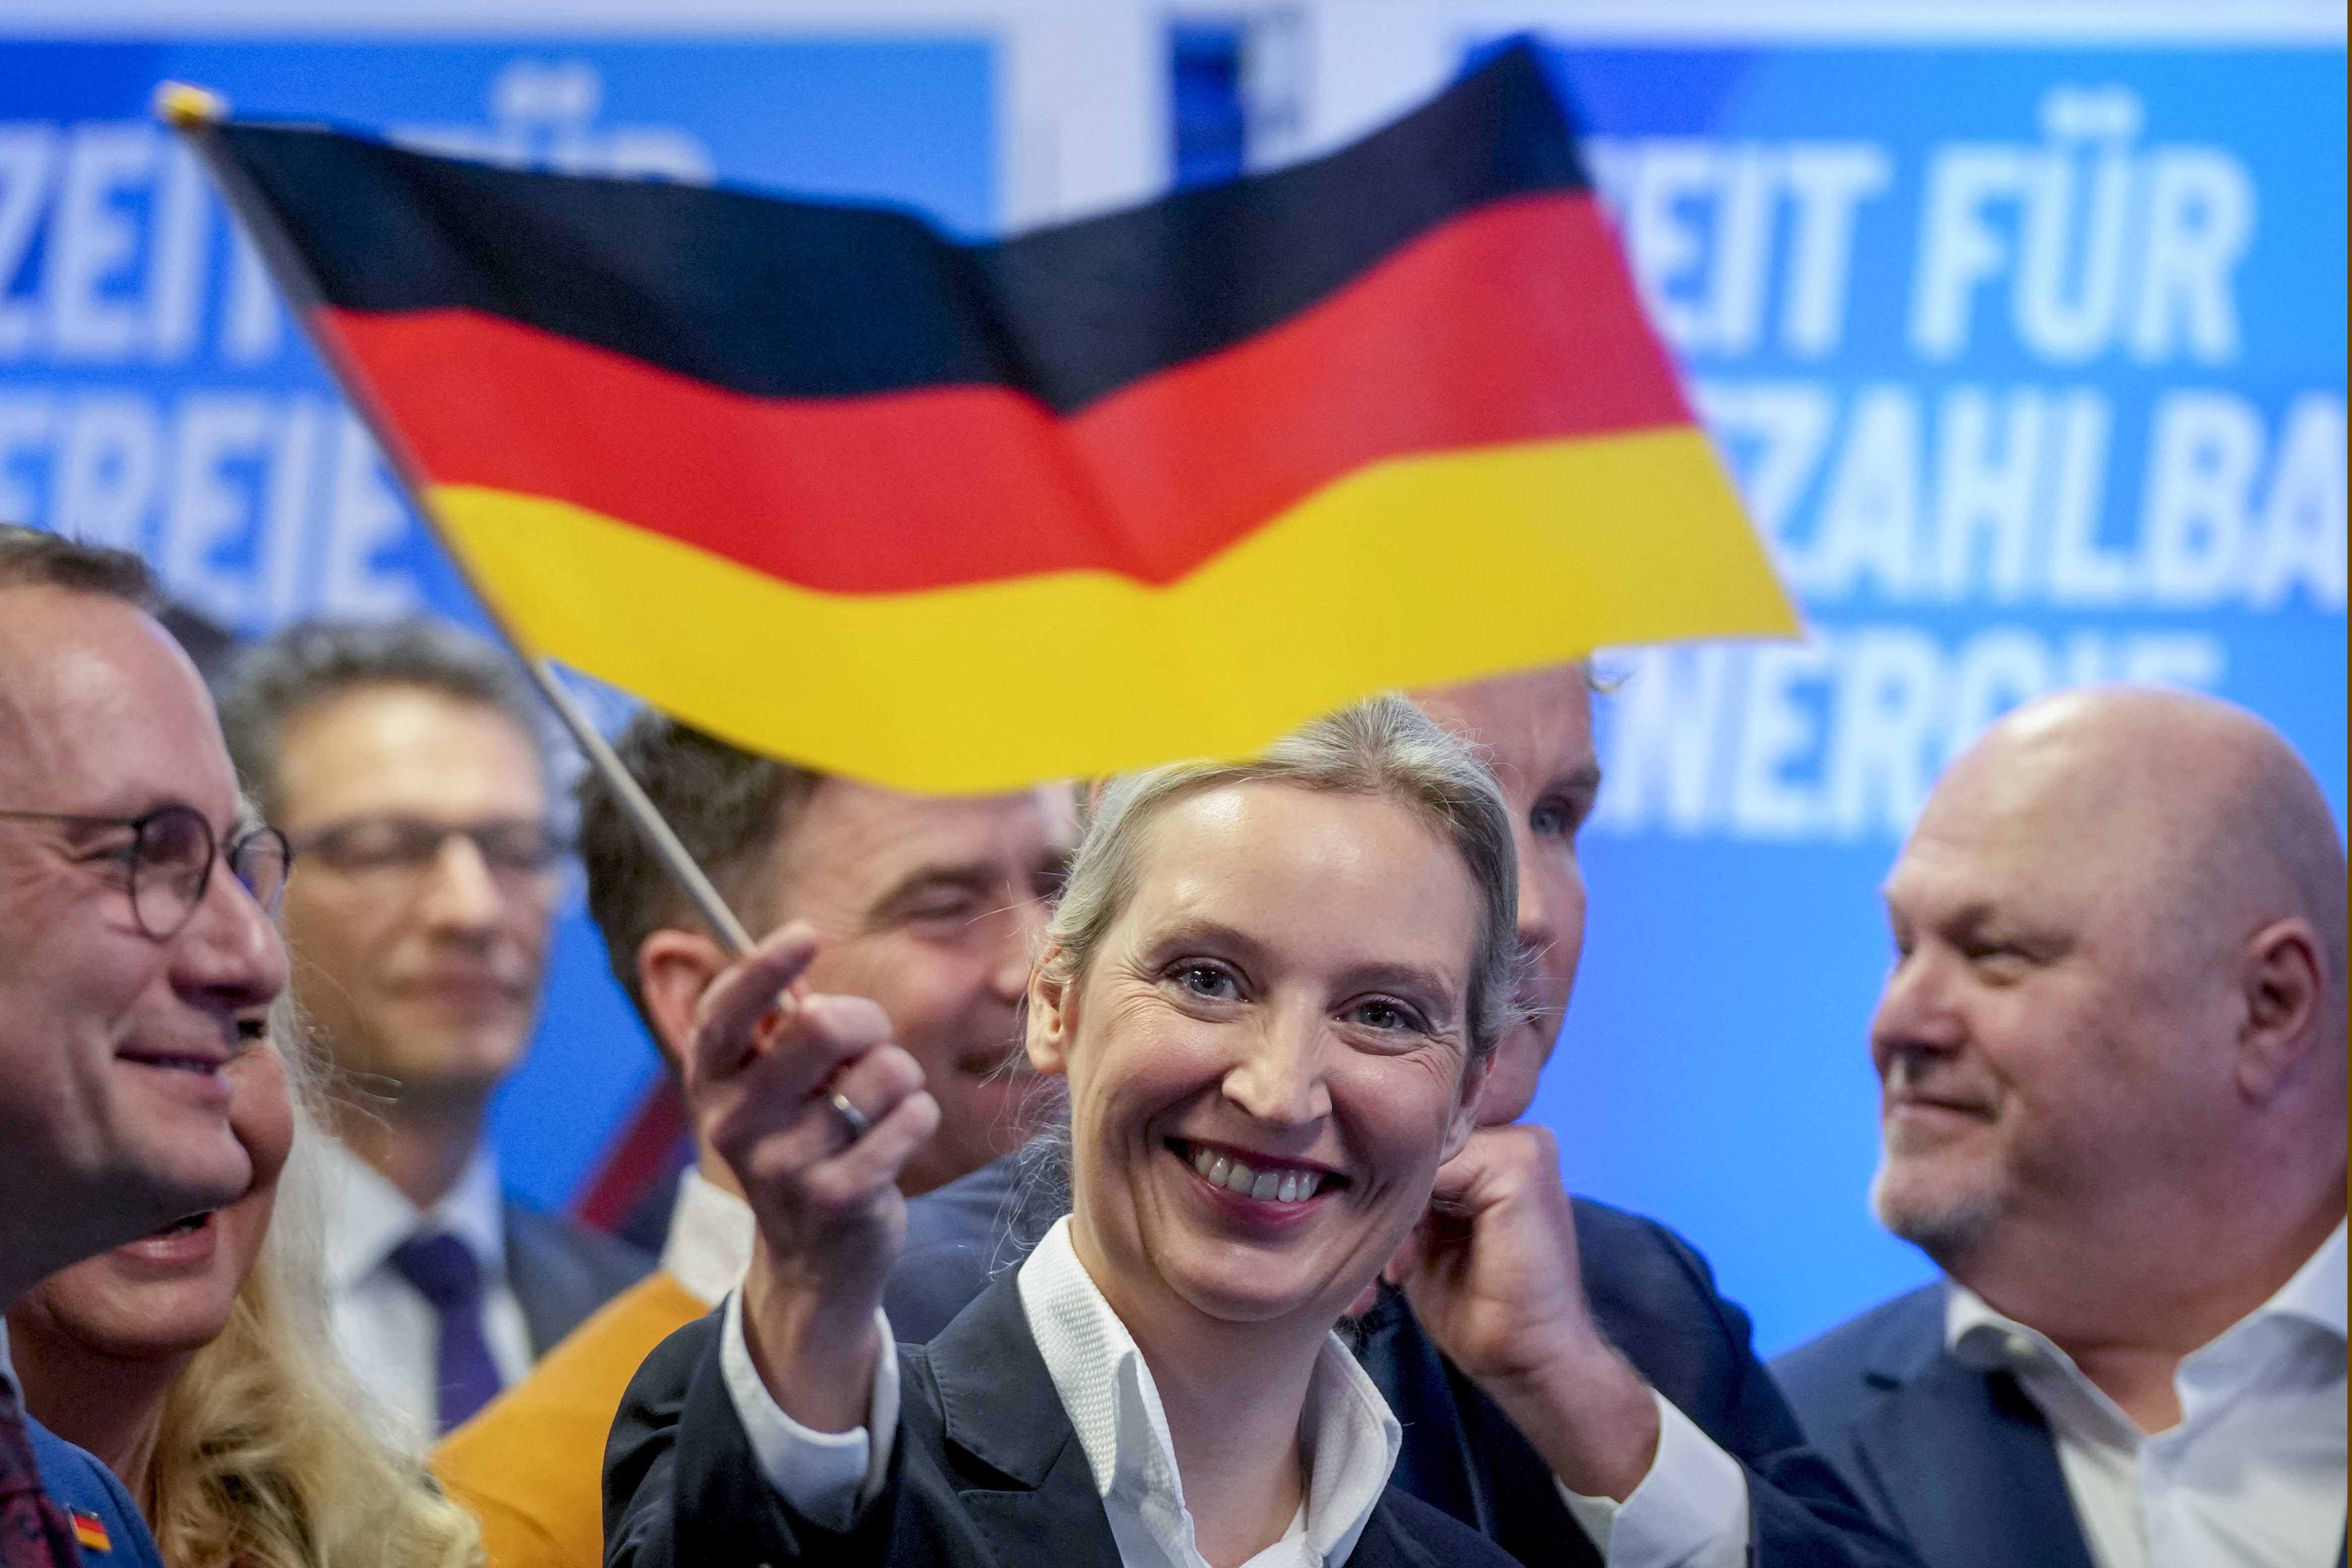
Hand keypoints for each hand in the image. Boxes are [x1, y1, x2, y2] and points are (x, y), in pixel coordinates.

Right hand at [685, 920, 939, 1429]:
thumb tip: (794, 952)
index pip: (725, 1012)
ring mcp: (785, 1165)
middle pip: (824, 1024)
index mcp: (712, 1084)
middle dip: (868, 1023)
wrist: (813, 1261)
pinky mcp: (838, 1197)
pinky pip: (913, 1116)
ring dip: (900, 1079)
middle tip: (868, 1048)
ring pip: (885, 1070)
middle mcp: (736, 1123)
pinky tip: (893, 1141)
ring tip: (876, 1109)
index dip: (764, 967)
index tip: (805, 934)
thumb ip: (778, 1028)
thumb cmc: (801, 1143)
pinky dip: (918, 1116)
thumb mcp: (770, 1088)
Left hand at [1386, 1124, 1659, 1500]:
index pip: (1416, 1137)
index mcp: (1496, 1149)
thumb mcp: (1428, 1237)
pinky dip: (1408, 1219)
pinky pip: (1435, 1168)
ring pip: (1419, 1155)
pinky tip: (1405, 1268)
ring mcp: (1524, 1144)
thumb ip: (1409, 1192)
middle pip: (1415, 1143)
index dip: (1379, 1183)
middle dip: (1381, 1200)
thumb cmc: (1479, 1308)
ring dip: (1391, 1216)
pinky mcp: (1522, 1164)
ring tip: (1389, 1275)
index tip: (1358, 1240)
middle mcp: (1514, 1136)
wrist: (1531, 1361)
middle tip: (1372, 1268)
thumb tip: (1353, 1165)